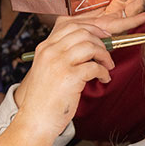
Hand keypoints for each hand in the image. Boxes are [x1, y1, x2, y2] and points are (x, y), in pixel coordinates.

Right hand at [14, 10, 144, 136]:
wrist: (35, 121)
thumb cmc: (45, 99)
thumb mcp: (48, 70)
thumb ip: (62, 55)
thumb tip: (88, 45)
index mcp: (44, 48)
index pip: (70, 24)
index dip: (91, 28)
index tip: (103, 35)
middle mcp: (50, 52)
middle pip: (82, 32)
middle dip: (101, 40)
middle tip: (108, 52)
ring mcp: (59, 63)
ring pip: (90, 46)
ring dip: (104, 55)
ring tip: (108, 66)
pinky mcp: (69, 77)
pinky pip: (95, 66)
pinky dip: (104, 72)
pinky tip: (104, 78)